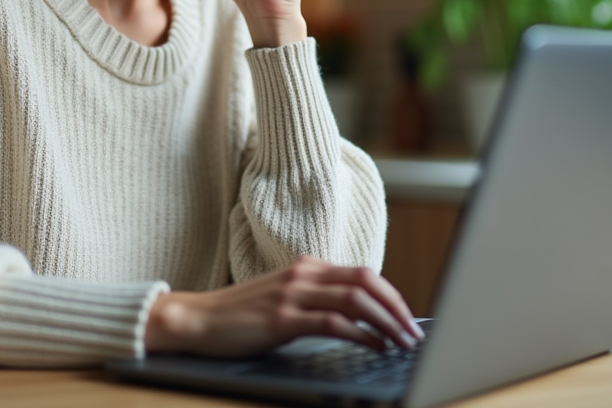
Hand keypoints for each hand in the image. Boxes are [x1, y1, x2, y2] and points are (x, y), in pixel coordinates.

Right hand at [144, 256, 423, 357]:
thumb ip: (316, 297)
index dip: (392, 295)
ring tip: (402, 342)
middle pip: (366, 281)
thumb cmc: (242, 314)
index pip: (363, 272)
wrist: (198, 319)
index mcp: (307, 266)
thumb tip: (357, 316)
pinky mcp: (282, 318)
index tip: (407, 317)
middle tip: (414, 332)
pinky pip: (333, 322)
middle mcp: (303, 273)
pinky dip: (361, 334)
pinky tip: (374, 346)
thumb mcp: (284, 296)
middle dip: (397, 307)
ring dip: (386, 322)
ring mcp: (293, 294)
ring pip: (355, 299)